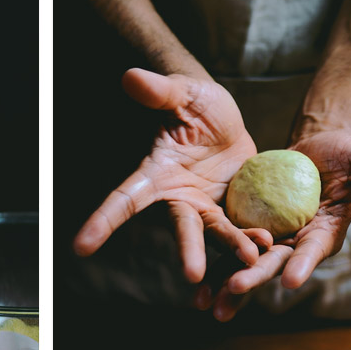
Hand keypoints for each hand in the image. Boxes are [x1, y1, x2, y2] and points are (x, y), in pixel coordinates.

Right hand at [73, 68, 271, 282]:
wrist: (225, 121)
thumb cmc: (194, 104)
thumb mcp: (181, 94)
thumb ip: (159, 92)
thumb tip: (130, 76)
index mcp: (156, 175)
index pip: (124, 199)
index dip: (103, 221)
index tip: (80, 247)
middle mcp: (178, 199)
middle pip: (181, 228)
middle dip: (187, 251)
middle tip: (192, 273)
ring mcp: (207, 208)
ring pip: (217, 235)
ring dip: (232, 248)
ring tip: (251, 255)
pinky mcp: (234, 212)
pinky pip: (243, 230)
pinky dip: (254, 241)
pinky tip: (270, 247)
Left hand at [196, 130, 350, 320]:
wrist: (314, 153)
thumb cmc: (344, 155)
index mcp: (326, 232)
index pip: (315, 249)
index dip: (306, 263)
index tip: (294, 278)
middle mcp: (298, 244)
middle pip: (275, 263)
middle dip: (256, 277)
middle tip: (235, 290)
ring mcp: (272, 241)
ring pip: (249, 265)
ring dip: (230, 285)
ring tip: (211, 305)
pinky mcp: (248, 233)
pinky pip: (228, 252)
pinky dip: (214, 267)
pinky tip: (196, 289)